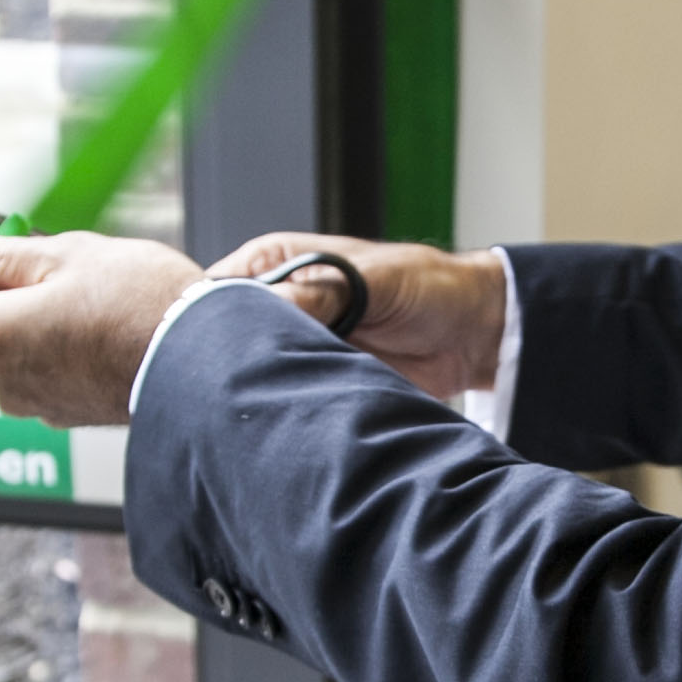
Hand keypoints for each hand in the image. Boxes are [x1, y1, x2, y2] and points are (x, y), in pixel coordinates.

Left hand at [0, 229, 200, 426]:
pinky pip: (40, 377)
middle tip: (34, 271)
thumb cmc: (139, 306)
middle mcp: (0, 380)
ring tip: (76, 299)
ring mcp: (33, 403)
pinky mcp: (65, 414)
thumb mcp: (67, 255)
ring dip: (26, 328)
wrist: (203, 363)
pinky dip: (53, 353)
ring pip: (6, 357)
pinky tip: (92, 330)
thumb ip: (3, 254)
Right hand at [208, 232, 505, 399]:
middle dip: (230, 360)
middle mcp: (278, 304)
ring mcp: (294, 345)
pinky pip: (285, 397)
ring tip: (268, 401)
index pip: (218, 290)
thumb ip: (322, 290)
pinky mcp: (313, 380)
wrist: (472, 332)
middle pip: (228, 336)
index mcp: (276, 264)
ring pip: (254, 371)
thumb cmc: (428, 285)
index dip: (208, 316)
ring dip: (260, 387)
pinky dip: (286, 407)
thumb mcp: (374, 279)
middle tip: (238, 382)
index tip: (211, 344)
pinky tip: (288, 417)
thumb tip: (269, 306)